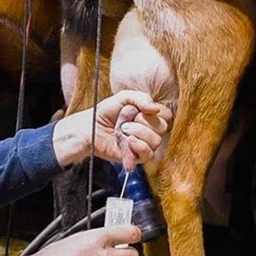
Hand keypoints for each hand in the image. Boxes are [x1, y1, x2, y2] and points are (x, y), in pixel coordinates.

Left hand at [52, 90, 170, 166]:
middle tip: (125, 121)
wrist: (89, 128)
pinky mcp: (136, 157)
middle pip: (162, 127)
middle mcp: (149, 131)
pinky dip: (139, 146)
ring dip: (138, 133)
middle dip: (144, 122)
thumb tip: (156, 109)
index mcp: (148, 116)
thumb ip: (141, 98)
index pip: (166, 115)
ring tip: (122, 130)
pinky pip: (148, 154)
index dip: (157, 113)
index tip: (140, 110)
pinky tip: (128, 141)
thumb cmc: (105, 112)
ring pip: (156, 141)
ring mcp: (143, 144)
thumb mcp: (123, 98)